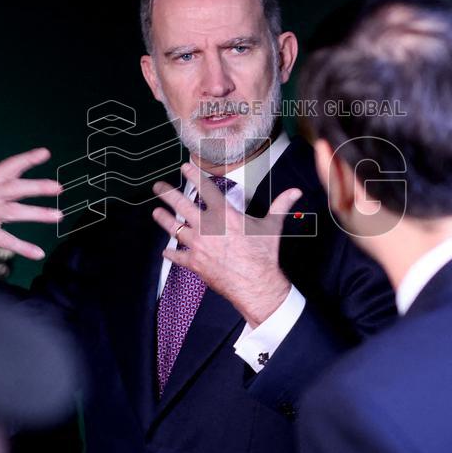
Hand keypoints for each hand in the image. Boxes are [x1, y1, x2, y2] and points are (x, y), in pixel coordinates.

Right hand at [0, 148, 61, 269]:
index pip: (7, 167)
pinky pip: (6, 240)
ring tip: (58, 215)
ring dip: (38, 213)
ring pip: (14, 211)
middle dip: (38, 186)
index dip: (27, 159)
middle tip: (59, 187)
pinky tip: (38, 252)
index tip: (45, 153)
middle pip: (14, 187)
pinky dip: (23, 247)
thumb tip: (25, 183)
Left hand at [151, 164, 302, 327]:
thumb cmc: (265, 254)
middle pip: (182, 205)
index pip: (206, 189)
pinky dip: (171, 254)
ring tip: (156, 212)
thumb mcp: (272, 226)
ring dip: (163, 220)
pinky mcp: (195, 263)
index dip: (193, 175)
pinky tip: (165, 252)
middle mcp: (208, 226)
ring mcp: (199, 245)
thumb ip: (280, 205)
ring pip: (174, 229)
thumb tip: (296, 192)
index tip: (184, 167)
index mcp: (225, 214)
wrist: (257, 284)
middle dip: (167, 194)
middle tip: (158, 186)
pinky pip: (178, 257)